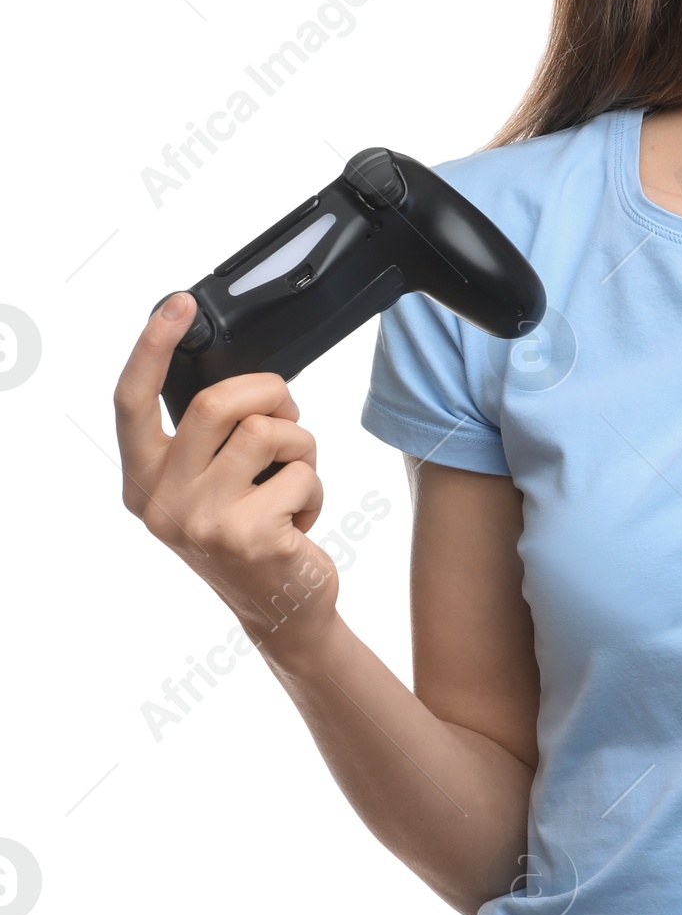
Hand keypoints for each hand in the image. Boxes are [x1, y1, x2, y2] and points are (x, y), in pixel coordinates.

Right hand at [115, 293, 338, 663]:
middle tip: (289, 413)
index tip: (178, 304)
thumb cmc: (247, 532)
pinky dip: (316, 487)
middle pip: (215, 403)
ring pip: (268, 432)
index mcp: (143, 482)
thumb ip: (203, 441)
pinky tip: (301, 520)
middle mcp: (161, 504)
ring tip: (296, 475)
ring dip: (301, 443)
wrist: (282, 610)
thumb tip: (240, 384)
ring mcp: (203, 523)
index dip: (150, 346)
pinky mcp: (250, 538)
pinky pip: (301, 473)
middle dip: (269, 393)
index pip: (132, 402)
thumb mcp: (205, 490)